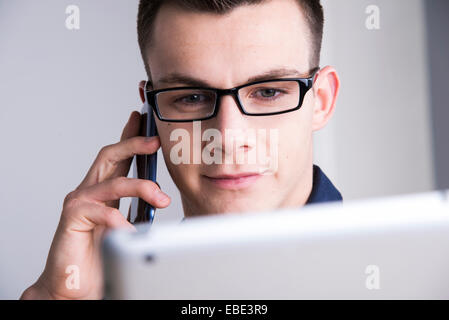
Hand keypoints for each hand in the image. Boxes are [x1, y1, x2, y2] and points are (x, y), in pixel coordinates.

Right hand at [20, 111, 169, 298]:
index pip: (117, 157)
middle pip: (110, 156)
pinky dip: (121, 220)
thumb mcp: (125, 225)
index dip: (130, 137)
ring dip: (141, 187)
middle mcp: (89, 191)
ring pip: (112, 182)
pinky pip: (103, 212)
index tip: (143, 120)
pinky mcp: (72, 218)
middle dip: (133, 144)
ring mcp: (79, 202)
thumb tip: (162, 197)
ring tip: (161, 199)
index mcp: (103, 190)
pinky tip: (130, 230)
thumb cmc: (98, 255)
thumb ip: (136, 208)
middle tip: (155, 141)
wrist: (73, 284)